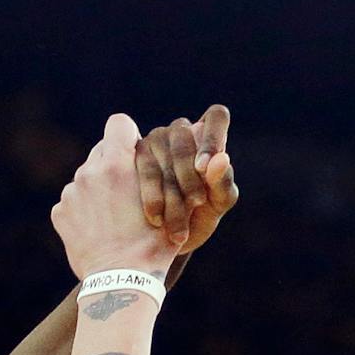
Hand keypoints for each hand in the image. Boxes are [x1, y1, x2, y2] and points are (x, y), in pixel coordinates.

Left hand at [54, 115, 183, 278]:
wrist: (122, 279)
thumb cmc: (156, 243)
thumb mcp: (177, 205)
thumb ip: (173, 174)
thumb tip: (196, 155)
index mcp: (120, 164)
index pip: (119, 123)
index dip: (129, 135)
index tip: (136, 151)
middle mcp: (91, 171)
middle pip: (101, 151)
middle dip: (115, 165)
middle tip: (131, 190)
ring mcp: (72, 192)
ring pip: (87, 178)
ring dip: (100, 190)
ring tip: (116, 218)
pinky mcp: (60, 212)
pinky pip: (73, 202)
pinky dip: (85, 213)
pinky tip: (100, 231)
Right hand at [134, 104, 238, 250]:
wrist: (167, 239)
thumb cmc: (201, 216)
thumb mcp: (217, 204)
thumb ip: (222, 183)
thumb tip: (222, 158)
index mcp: (208, 139)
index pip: (216, 116)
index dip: (212, 137)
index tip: (203, 168)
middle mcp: (180, 132)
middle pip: (184, 137)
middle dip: (190, 174)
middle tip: (196, 202)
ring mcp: (154, 140)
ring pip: (160, 153)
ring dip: (171, 190)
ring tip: (179, 223)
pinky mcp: (132, 155)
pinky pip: (141, 168)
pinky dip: (152, 196)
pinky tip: (157, 219)